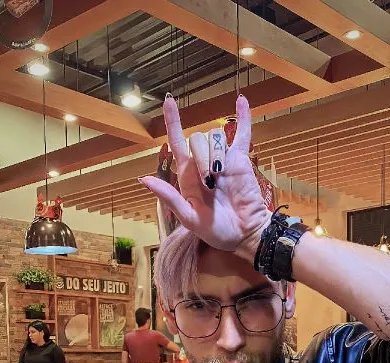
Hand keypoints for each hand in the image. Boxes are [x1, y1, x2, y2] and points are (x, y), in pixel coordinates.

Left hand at [141, 94, 270, 262]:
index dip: (173, 122)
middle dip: (202, 156)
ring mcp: (223, 159)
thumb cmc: (216, 230)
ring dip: (217, 152)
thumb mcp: (188, 217)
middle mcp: (203, 163)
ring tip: (221, 175)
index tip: (169, 102)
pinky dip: (242, 118)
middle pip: (198, 139)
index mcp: (188, 175)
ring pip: (216, 137)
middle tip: (210, 181)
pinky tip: (241, 100)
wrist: (244, 234)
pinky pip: (241, 134)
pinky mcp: (241, 160)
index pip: (177, 142)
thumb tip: (144, 180)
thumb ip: (169, 197)